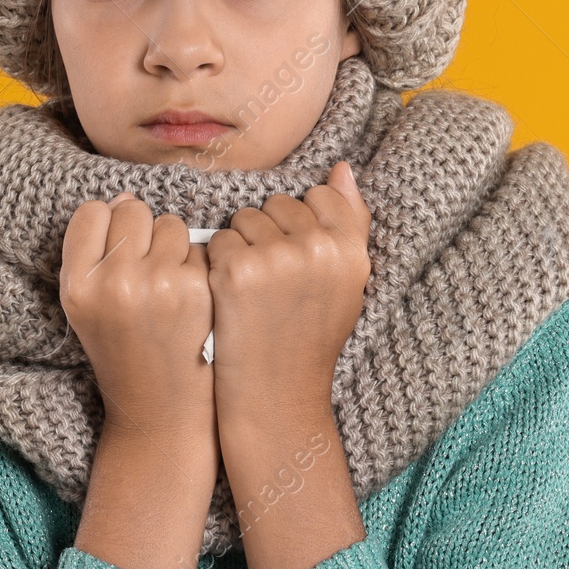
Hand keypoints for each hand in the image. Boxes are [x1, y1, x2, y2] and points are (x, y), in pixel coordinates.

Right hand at [59, 192, 216, 469]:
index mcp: (77, 285)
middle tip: (145, 269)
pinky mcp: (197, 290)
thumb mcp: (85, 306)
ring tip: (168, 286)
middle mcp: (114, 281)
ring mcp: (158, 284)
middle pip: (132, 209)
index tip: (116, 250)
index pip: (92, 212)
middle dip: (142, 231)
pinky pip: (200, 247)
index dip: (107, 225)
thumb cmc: (123, 350)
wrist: (160, 411)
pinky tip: (192, 299)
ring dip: (173, 245)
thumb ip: (95, 252)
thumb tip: (125, 198)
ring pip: (170, 222)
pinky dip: (198, 266)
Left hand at [205, 161, 371, 425]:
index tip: (299, 265)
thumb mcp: (346, 283)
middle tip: (274, 286)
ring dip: (241, 248)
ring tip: (254, 293)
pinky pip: (218, 240)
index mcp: (351, 250)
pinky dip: (218, 266)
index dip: (301, 228)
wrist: (277, 399)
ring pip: (245, 219)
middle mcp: (318, 248)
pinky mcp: (236, 271)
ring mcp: (277, 258)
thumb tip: (342, 169)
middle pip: (278, 204)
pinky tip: (230, 299)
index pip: (319, 196)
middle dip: (269, 236)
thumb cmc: (309, 338)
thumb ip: (350, 223)